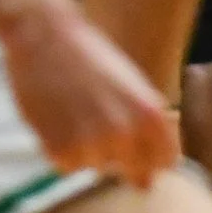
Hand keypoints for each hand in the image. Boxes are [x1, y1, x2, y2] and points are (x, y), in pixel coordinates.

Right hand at [0, 0, 179, 188]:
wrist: (45, 38)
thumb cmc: (91, 56)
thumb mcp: (134, 86)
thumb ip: (147, 123)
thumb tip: (157, 168)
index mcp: (151, 115)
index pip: (167, 161)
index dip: (156, 162)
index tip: (145, 157)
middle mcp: (126, 133)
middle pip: (135, 174)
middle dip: (123, 161)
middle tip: (102, 130)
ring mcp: (92, 144)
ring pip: (96, 168)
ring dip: (88, 153)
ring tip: (75, 116)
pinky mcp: (59, 150)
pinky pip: (67, 166)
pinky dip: (61, 152)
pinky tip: (57, 122)